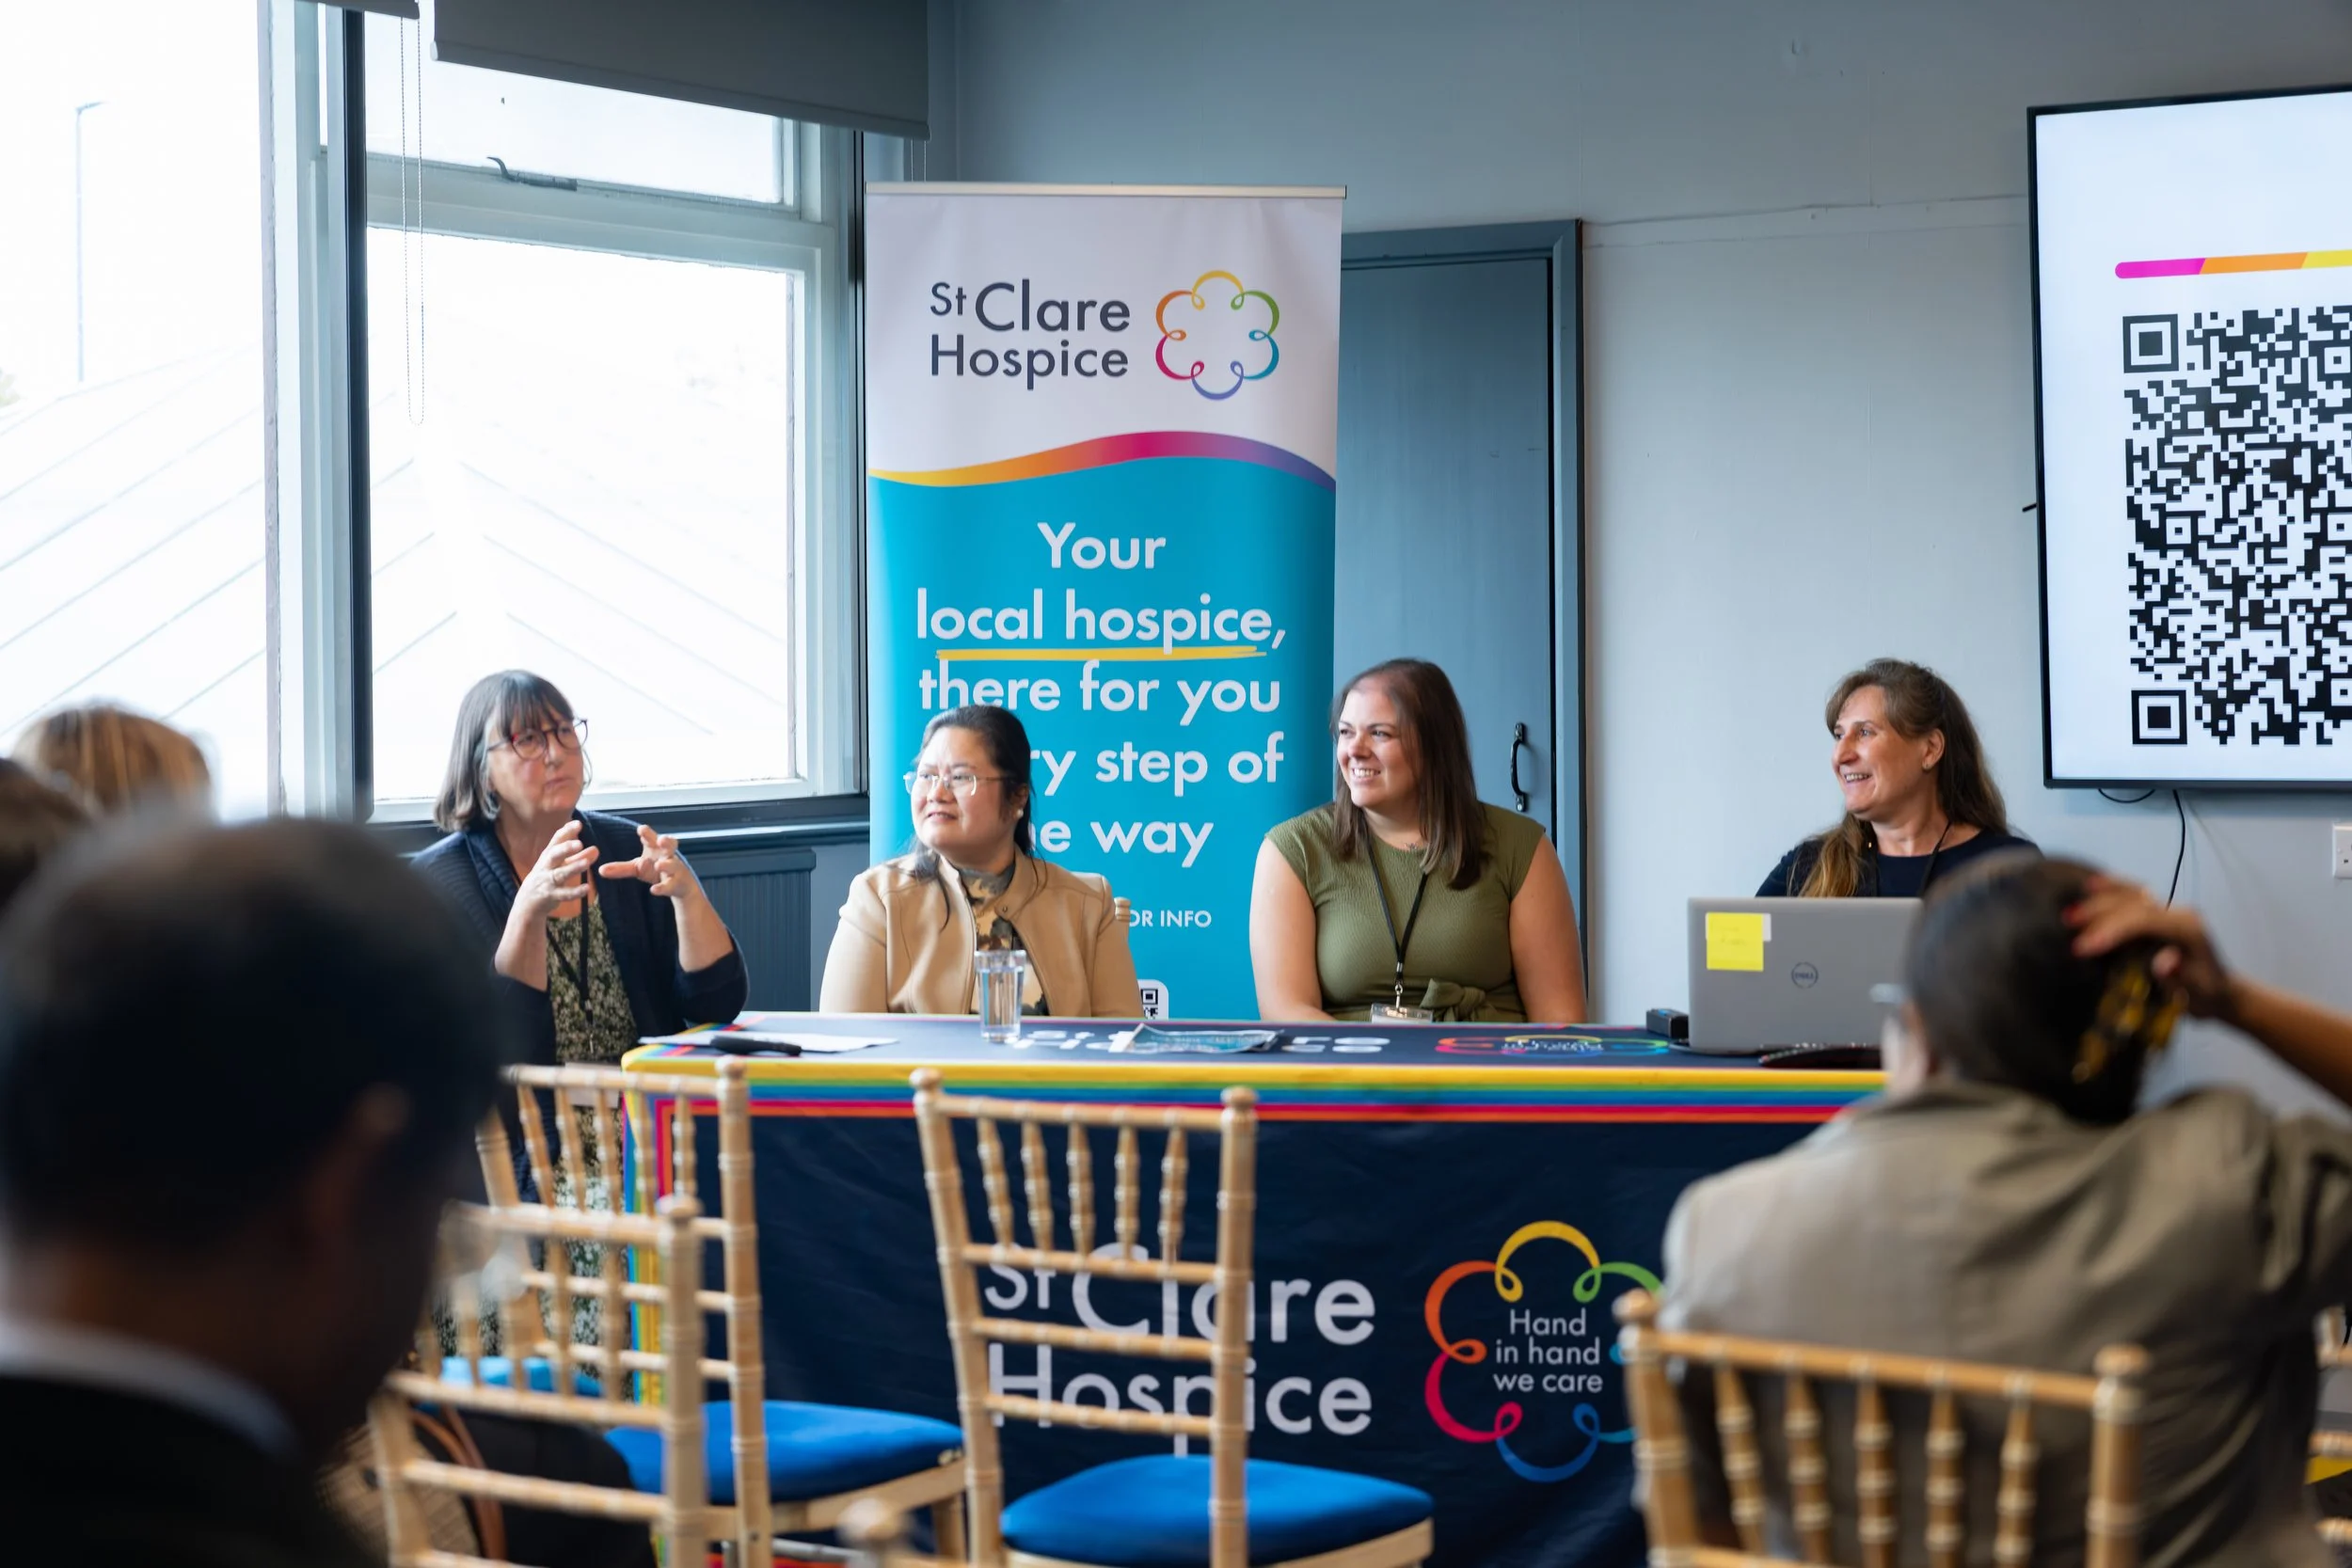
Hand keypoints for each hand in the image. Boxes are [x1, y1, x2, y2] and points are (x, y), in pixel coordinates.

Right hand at [515, 819, 597, 921]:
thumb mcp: (560, 867)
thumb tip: (596, 849)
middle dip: (565, 848)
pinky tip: (586, 888)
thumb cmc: (546, 880)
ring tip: (586, 863)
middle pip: (553, 855)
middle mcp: (546, 867)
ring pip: (559, 874)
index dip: (566, 832)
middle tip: (579, 843)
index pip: (556, 841)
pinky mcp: (549, 897)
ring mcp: (546, 882)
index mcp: (548, 857)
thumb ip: (577, 858)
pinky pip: (563, 894)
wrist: (526, 904)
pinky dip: (574, 892)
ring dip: (572, 868)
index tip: (578, 823)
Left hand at [599, 823, 702, 901]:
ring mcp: (674, 870)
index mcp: (656, 848)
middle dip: (667, 841)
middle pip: (670, 845)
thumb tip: (600, 870)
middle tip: (661, 839)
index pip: (652, 837)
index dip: (647, 833)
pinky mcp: (676, 884)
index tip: (641, 830)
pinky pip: (670, 885)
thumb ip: (620, 868)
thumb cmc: (656, 871)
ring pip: (673, 865)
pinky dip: (662, 887)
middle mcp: (667, 856)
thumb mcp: (637, 868)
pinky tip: (654, 890)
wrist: (679, 886)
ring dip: (667, 864)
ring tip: (659, 865)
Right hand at [2066, 875, 2233, 1018]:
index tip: (2084, 948)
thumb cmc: (2204, 994)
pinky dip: (2112, 887)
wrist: (2219, 992)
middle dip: (2099, 913)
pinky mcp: (2159, 912)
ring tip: (2072, 909)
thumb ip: (2179, 977)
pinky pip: (2133, 893)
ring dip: (2099, 898)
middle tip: (2069, 927)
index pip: (2144, 920)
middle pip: (2133, 903)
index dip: (2112, 930)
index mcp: (2187, 928)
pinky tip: (2092, 884)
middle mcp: (2178, 912)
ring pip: (2131, 892)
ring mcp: (2169, 908)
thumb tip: (2163, 964)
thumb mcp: (2196, 993)